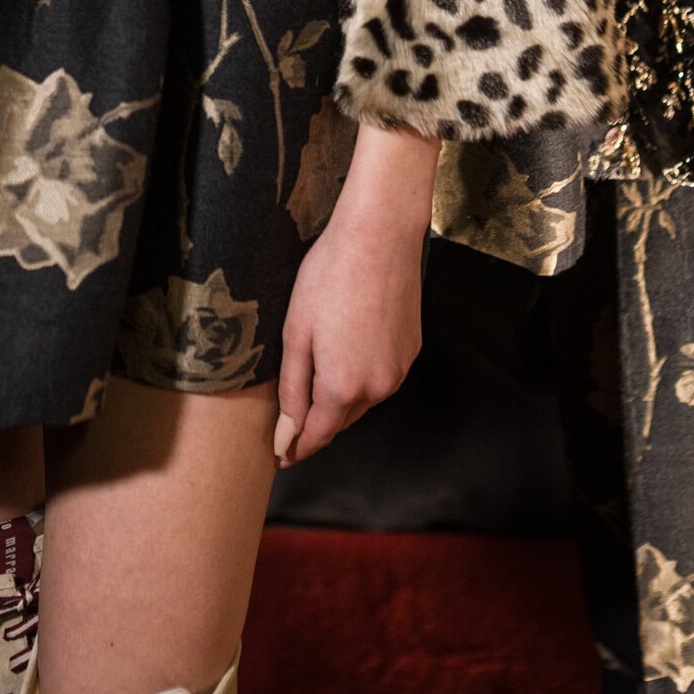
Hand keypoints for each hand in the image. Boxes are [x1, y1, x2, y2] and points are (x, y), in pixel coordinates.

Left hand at [273, 121, 437, 464]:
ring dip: (341, 398)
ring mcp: (399, 370)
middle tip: (290, 420)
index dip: (298, 447)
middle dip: (317, 422)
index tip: (282, 456)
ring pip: (363, 400)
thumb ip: (293, 389)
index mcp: (343, 387)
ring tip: (316, 379)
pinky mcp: (411, 351)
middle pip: (341, 420)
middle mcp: (378, 388)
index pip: (318, 435)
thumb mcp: (296, 333)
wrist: (379, 237)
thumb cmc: (329, 278)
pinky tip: (347, 351)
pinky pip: (381, 376)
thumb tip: (288, 433)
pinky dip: (362, 375)